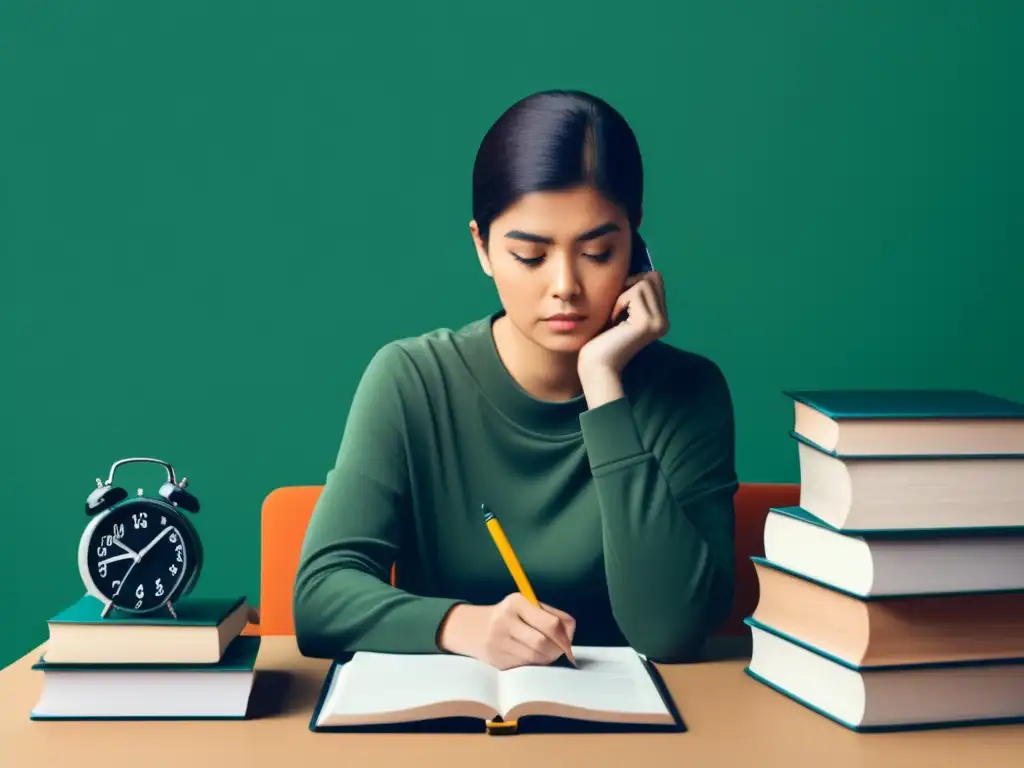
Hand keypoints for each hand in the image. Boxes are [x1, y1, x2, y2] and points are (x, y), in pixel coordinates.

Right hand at [437, 594, 576, 670]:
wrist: (472, 628)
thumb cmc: (510, 615)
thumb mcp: (527, 606)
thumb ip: (552, 615)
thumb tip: (570, 635)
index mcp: (517, 602)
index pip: (550, 623)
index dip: (565, 638)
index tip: (569, 645)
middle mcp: (505, 620)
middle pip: (542, 643)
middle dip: (556, 650)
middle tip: (559, 651)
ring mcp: (498, 641)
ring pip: (534, 658)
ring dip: (546, 659)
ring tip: (546, 653)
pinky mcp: (496, 660)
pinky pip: (524, 666)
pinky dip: (533, 664)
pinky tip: (530, 657)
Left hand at [577, 271, 668, 376]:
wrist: (596, 366)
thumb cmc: (601, 339)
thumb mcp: (619, 311)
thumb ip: (630, 293)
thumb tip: (637, 266)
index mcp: (660, 318)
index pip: (655, 279)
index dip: (633, 282)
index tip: (619, 303)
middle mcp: (664, 321)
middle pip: (652, 277)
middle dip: (629, 286)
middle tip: (617, 309)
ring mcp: (659, 322)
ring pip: (643, 282)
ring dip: (622, 295)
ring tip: (615, 317)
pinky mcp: (647, 323)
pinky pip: (633, 293)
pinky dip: (618, 302)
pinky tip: (613, 322)